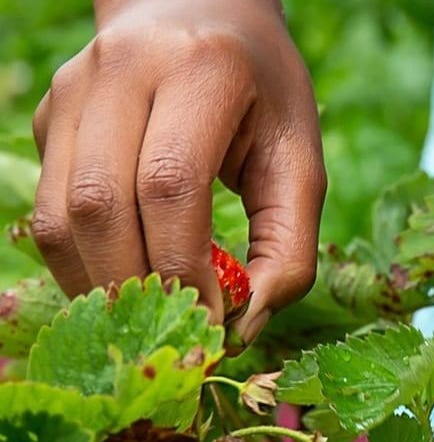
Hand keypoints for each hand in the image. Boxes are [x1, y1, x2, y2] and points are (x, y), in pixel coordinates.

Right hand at [30, 0, 325, 347]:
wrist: (197, 14)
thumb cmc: (261, 95)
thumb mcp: (299, 157)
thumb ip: (289, 244)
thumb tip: (243, 331)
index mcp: (202, 69)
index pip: (171, 183)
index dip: (184, 266)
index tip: (213, 324)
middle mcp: (123, 70)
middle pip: (103, 205)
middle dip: (139, 287)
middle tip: (177, 332)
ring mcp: (73, 91)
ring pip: (60, 217)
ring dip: (101, 286)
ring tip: (150, 319)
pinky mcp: (47, 117)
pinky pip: (48, 212)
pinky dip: (82, 264)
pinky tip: (125, 280)